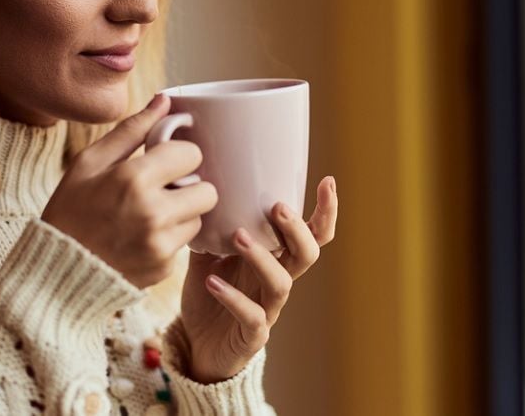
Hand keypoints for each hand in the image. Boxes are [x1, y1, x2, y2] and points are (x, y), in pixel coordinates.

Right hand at [41, 94, 217, 287]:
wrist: (55, 271)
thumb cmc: (70, 209)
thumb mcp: (89, 163)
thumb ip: (131, 130)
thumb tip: (165, 101)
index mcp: (134, 179)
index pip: (192, 154)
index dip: (179, 155)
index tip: (163, 161)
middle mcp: (153, 213)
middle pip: (208, 190)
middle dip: (189, 186)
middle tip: (163, 189)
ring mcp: (161, 245)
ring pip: (199, 218)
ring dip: (181, 214)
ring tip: (149, 215)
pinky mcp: (164, 269)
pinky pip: (184, 245)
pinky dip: (169, 239)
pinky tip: (142, 238)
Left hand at [177, 175, 337, 382]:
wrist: (196, 344)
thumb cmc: (210, 292)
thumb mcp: (208, 253)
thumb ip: (211, 227)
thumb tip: (200, 190)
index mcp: (275, 258)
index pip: (311, 234)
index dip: (325, 211)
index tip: (328, 181)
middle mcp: (277, 280)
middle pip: (307, 255)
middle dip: (297, 229)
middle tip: (277, 207)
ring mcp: (268, 309)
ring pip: (281, 283)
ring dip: (261, 257)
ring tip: (237, 236)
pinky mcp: (252, 336)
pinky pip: (252, 317)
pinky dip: (233, 298)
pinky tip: (212, 282)